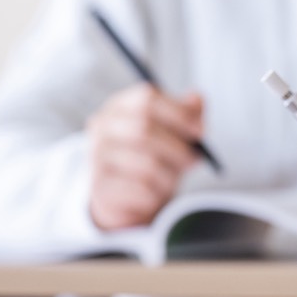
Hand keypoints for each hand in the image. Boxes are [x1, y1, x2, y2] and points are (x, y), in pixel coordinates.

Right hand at [86, 83, 203, 230]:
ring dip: (169, 176)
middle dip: (177, 148)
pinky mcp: (99, 186)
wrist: (125, 197)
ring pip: (145, 163)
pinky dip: (155, 194)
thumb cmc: (154, 155)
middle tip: (193, 161)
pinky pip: (139, 189)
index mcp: (121, 105)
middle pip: (144, 130)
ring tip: (172, 181)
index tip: (200, 130)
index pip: (147, 99)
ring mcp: (97, 155)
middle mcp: (103, 126)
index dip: (178, 113)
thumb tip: (197, 99)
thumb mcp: (174, 132)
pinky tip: (153, 195)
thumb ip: (187, 113)